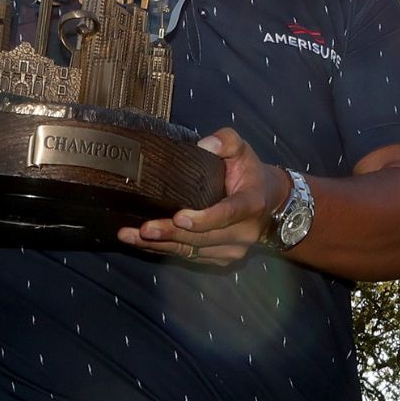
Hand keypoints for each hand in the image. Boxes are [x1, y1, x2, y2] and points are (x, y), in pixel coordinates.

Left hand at [116, 127, 286, 265]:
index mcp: (251, 204)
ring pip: (193, 251)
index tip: (180, 217)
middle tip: (143, 228)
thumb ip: (225, 141)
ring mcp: (233, 250)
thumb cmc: (249, 172)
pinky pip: (191, 258)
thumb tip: (204, 145)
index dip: (204, 219)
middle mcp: (245, 232)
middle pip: (204, 238)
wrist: (268, 201)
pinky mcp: (222, 259)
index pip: (228, 214)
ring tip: (131, 237)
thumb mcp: (242, 149)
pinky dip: (164, 251)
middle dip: (171, 234)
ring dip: (160, 246)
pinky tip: (142, 244)